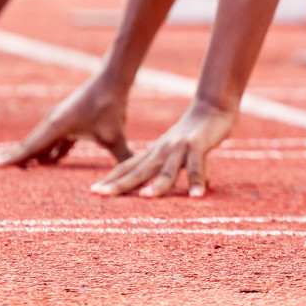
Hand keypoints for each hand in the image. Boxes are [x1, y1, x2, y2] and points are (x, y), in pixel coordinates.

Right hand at [0, 74, 132, 167]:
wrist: (112, 80)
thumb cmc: (111, 107)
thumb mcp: (115, 136)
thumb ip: (122, 158)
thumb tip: (132, 180)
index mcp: (56, 127)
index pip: (29, 147)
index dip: (11, 157)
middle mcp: (52, 123)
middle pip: (28, 145)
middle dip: (12, 157)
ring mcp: (59, 121)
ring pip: (39, 142)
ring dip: (29, 155)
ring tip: (16, 169)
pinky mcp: (67, 121)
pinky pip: (52, 140)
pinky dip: (46, 151)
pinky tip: (46, 162)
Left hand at [90, 99, 235, 197]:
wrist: (212, 107)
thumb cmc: (193, 133)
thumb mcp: (172, 150)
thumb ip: (167, 169)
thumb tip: (162, 189)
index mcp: (154, 153)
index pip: (127, 167)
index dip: (111, 180)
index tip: (93, 192)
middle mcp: (162, 151)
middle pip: (138, 171)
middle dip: (120, 184)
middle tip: (99, 195)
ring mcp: (179, 148)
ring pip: (167, 170)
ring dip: (158, 185)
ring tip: (145, 198)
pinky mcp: (197, 145)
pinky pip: (196, 167)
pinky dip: (197, 181)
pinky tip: (196, 196)